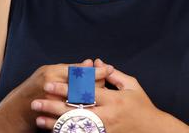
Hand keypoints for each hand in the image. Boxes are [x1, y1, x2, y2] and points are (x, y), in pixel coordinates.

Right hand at [0, 59, 112, 131]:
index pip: (78, 71)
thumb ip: (69, 69)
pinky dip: (85, 112)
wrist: (17, 112)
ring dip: (94, 98)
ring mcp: (52, 104)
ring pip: (80, 101)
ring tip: (106, 96)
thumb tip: (89, 62)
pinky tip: (95, 111)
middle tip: (111, 81)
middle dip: (98, 84)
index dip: (96, 71)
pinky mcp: (53, 117)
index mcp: (51, 74)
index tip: (110, 69)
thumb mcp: (49, 73)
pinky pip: (73, 115)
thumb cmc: (35, 89)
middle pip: (82, 86)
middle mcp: (51, 88)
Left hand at [31, 59, 176, 131]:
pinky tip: (53, 131)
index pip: (85, 93)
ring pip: (75, 127)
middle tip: (35, 102)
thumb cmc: (142, 105)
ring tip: (38, 118)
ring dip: (55, 123)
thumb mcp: (132, 86)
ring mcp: (105, 130)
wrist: (153, 130)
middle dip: (53, 106)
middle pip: (75, 111)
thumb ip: (113, 75)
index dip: (66, 88)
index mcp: (114, 100)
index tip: (49, 84)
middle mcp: (108, 116)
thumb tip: (96, 62)